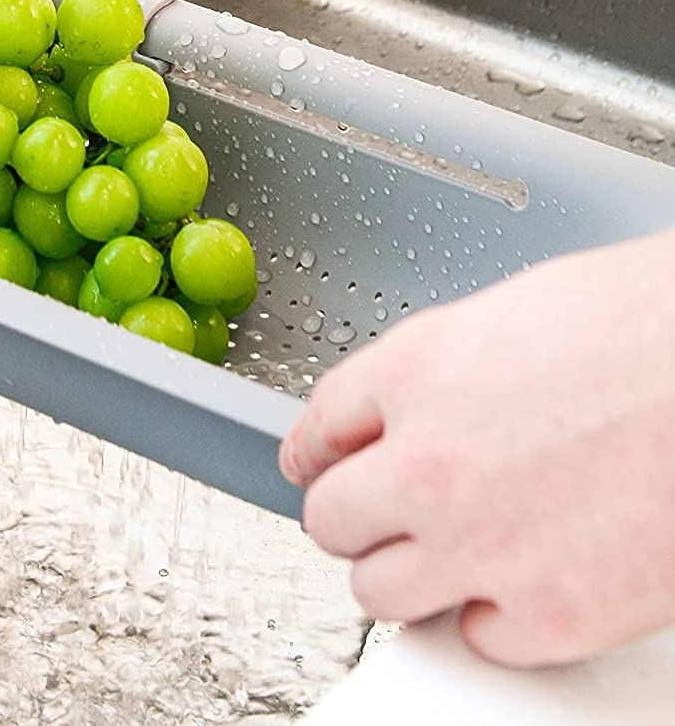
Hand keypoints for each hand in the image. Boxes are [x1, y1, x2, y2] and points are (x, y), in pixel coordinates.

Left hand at [280, 231, 674, 665]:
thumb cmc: (645, 326)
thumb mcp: (502, 318)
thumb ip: (435, 375)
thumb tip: (402, 410)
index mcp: (413, 375)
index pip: (317, 428)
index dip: (317, 449)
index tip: (317, 463)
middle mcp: (429, 464)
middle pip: (329, 517)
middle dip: (353, 513)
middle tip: (380, 512)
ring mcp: (483, 546)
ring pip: (379, 591)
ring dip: (404, 572)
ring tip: (444, 553)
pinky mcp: (551, 616)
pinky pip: (476, 640)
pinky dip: (493, 618)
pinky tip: (520, 582)